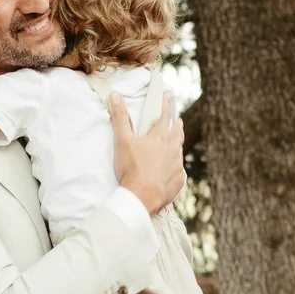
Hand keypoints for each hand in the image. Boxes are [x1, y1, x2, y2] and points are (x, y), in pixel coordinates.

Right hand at [111, 92, 183, 213]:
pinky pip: (178, 171)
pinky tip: (171, 170)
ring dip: (176, 146)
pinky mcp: (178, 181)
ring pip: (179, 151)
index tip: (168, 96)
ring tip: (173, 145)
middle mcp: (173, 149)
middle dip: (177, 124)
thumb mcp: (122, 140)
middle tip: (178, 120)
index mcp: (160, 137)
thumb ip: (120, 117)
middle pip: (178, 132)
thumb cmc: (131, 168)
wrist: (141, 197)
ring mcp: (177, 166)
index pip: (165, 115)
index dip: (166, 104)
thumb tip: (115, 95)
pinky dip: (175, 167)